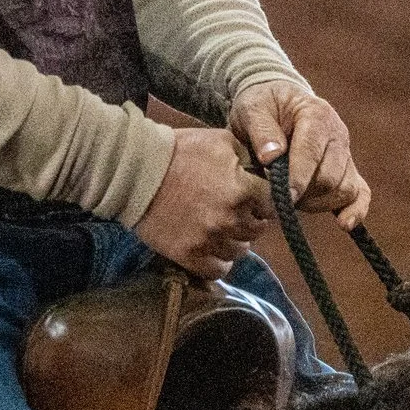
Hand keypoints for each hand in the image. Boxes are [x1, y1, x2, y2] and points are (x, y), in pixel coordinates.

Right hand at [135, 127, 272, 279]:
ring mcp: (209, 239)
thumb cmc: (178, 151)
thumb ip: (248, 156)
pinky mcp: (189, 255)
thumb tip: (264, 169)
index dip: (265, 200)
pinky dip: (218, 261)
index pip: (274, 204)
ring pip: (240, 251)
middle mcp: (230, 218)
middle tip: (234, 210)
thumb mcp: (220, 140)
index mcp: (242, 189)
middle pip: (258, 230)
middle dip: (250, 219)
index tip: (255, 198)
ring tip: (219, 227)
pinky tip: (210, 246)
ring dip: (234, 240)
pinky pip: (218, 269)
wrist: (135, 172)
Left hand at [229, 81, 371, 229]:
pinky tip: (344, 224)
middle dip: (304, 194)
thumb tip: (271, 157)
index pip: (312, 153)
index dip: (297, 178)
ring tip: (291, 199)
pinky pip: (361, 193)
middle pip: (330, 178)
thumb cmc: (263, 107)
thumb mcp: (252, 109)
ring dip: (318, 203)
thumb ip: (260, 130)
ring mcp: (345, 154)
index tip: (281, 196)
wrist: (278, 103)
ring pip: (344, 190)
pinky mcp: (347, 170)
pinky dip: (355, 210)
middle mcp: (337, 134)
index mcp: (316, 115)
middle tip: (277, 196)